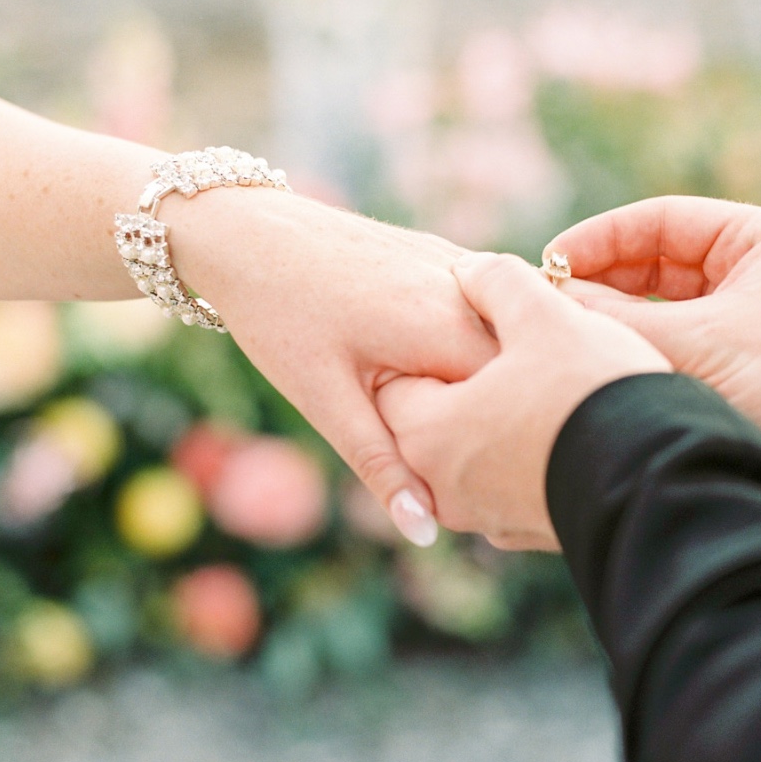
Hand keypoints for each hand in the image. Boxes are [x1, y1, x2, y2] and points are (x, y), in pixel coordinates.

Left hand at [170, 191, 497, 542]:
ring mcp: (459, 265)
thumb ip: (383, 464)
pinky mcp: (444, 252)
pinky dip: (476, 341)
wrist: (243, 229)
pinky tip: (440, 366)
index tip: (478, 476)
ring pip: (504, 336)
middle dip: (498, 413)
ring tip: (449, 410)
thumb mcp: (326, 399)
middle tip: (460, 451)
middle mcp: (468, 292)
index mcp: (450, 330)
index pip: (516, 402)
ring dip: (489, 377)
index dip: (503, 447)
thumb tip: (425, 532)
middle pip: (517, 370)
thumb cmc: (279, 315)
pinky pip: (481, 308)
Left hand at [376, 253, 670, 550]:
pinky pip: (514, 478)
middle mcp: (444, 487)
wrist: (663, 480)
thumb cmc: (592, 392)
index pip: (394, 382)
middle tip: (513, 347)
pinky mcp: (531, 532)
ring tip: (547, 380)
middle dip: (463, 379)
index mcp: (427, 433)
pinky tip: (567, 420)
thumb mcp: (543, 314)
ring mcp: (489, 517)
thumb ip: (497, 281)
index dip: (427, 343)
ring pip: (476, 449)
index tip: (471, 323)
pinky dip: (528, 449)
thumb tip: (471, 270)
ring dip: (499, 415)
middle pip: (434, 417)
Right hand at [545, 198, 760, 492]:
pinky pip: (665, 348)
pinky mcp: (728, 369)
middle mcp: (747, 274)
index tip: (549, 264)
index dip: (598, 239)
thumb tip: (545, 297)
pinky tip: (594, 367)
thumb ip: (617, 319)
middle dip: (597, 284)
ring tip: (563, 339)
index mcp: (757, 241)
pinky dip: (631, 354)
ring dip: (610, 323)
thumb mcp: (697, 344)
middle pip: (648, 265)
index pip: (658, 221)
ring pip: (652, 310)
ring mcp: (736, 323)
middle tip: (544, 307)